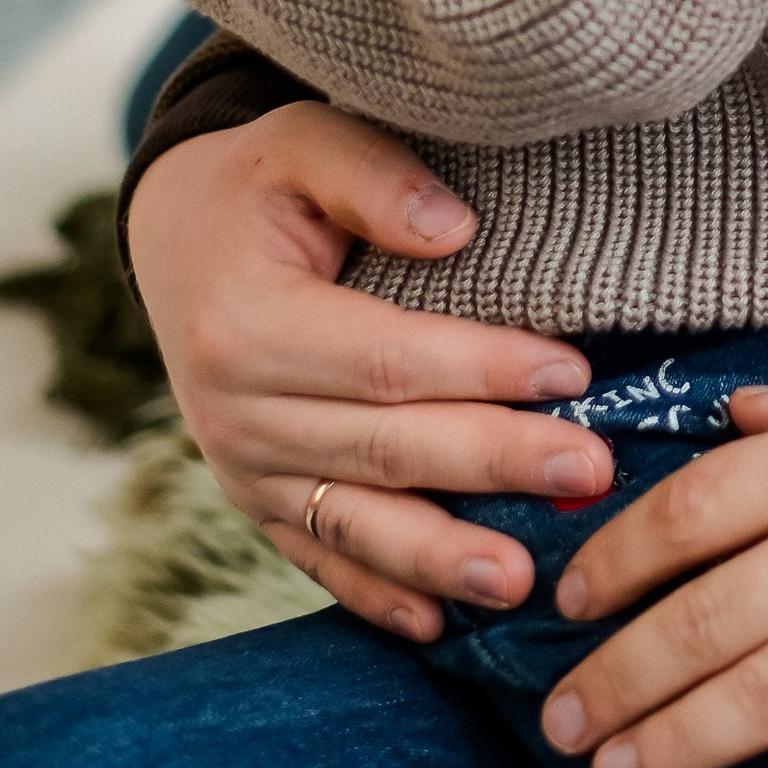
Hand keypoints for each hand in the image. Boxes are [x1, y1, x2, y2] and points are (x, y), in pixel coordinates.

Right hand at [124, 104, 614, 636]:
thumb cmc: (263, 184)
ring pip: (355, 521)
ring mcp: (243, 469)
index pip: (385, 357)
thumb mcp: (303, 143)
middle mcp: (235, 411)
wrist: (180, 241)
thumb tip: (456, 229)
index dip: (481, 368)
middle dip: (493, 463)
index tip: (573, 372)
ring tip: (521, 582)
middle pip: (385, 446)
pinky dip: (377, 595)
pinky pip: (319, 558)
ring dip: (440, 557)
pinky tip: (437, 625)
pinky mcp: (258, 503)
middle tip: (588, 472)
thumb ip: (373, 176)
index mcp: (246, 323)